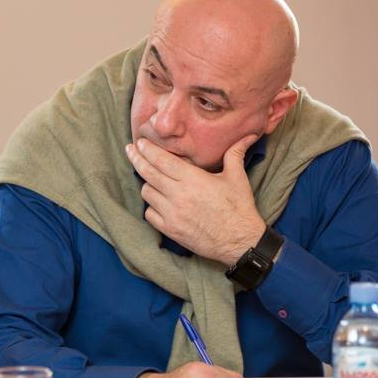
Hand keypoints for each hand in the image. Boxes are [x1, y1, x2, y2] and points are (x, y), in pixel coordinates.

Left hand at [125, 134, 264, 265]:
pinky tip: (158, 202)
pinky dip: (151, 206)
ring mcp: (172, 214)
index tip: (139, 142)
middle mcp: (178, 195)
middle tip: (130, 150)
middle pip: (148, 173)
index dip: (147, 149)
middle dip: (136, 159)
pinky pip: (149, 214)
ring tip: (152, 179)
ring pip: (146, 193)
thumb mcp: (237, 178)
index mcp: (193, 179)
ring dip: (147, 184)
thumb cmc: (239, 208)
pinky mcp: (170, 230)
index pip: (161, 160)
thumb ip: (235, 153)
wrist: (241, 241)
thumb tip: (248, 136)